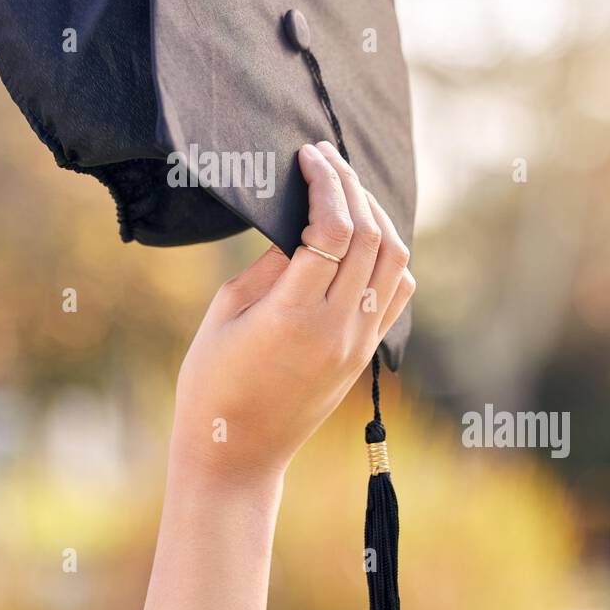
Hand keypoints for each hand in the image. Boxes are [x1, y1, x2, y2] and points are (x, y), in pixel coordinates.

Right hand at [172, 140, 415, 484]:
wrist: (236, 454)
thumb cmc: (213, 382)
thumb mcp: (225, 313)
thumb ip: (269, 266)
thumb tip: (303, 226)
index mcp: (293, 316)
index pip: (332, 229)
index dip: (325, 182)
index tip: (308, 155)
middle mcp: (338, 328)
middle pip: (370, 236)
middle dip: (351, 185)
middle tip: (326, 157)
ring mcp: (358, 343)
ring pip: (395, 260)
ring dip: (377, 215)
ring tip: (348, 188)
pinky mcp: (364, 354)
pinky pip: (396, 291)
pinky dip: (388, 254)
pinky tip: (364, 236)